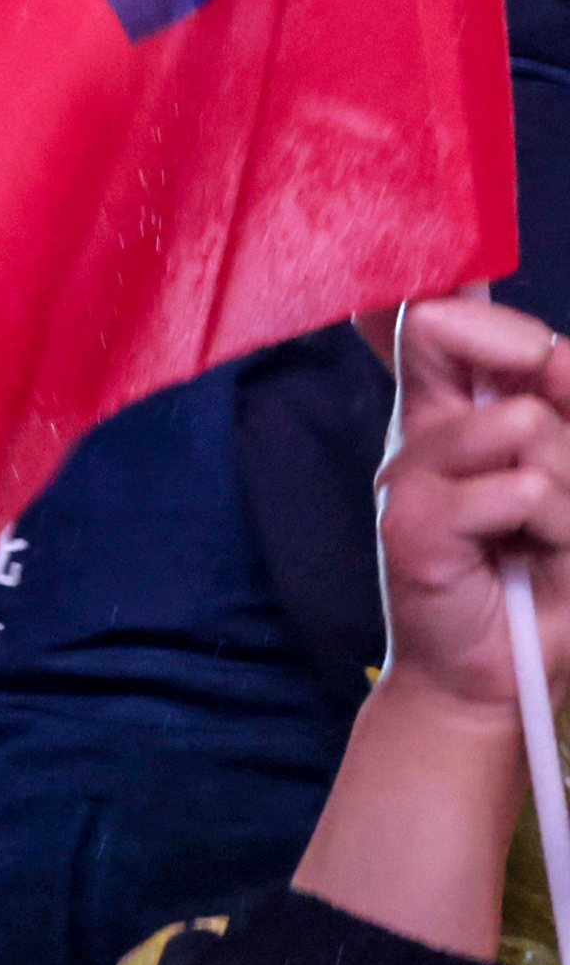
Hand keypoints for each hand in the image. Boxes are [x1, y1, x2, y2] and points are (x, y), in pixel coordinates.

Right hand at [292, 295, 569, 962]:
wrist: (503, 673)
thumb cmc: (544, 578)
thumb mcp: (563, 484)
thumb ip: (556, 409)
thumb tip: (550, 356)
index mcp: (463, 413)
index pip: (450, 322)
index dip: (457, 295)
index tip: (449, 291)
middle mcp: (429, 432)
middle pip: (497, 347)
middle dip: (556, 394)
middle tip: (552, 485)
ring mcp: (410, 475)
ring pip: (525, 427)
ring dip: (563, 492)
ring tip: (544, 538)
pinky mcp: (410, 523)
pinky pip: (517, 489)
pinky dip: (545, 528)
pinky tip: (521, 560)